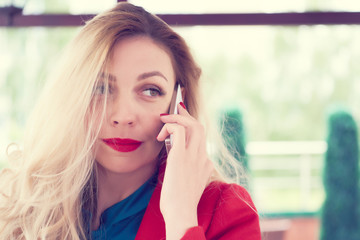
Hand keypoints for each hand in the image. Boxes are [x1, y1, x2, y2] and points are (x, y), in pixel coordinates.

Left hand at [157, 102, 213, 238]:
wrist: (181, 213)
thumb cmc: (180, 203)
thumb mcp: (188, 184)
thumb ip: (187, 171)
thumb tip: (177, 161)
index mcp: (205, 163)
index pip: (200, 138)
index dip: (191, 125)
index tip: (182, 117)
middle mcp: (202, 157)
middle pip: (199, 127)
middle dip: (186, 115)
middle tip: (176, 108)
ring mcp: (193, 155)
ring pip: (192, 124)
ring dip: (177, 118)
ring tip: (164, 119)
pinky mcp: (181, 156)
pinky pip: (178, 130)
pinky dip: (170, 126)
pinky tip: (160, 135)